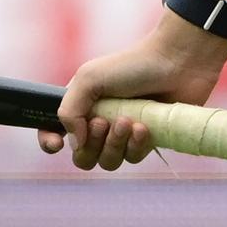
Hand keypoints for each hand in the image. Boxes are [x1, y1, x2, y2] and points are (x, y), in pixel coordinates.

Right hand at [37, 12, 226, 170]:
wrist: (177, 64)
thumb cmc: (133, 65)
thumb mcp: (90, 78)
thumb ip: (69, 110)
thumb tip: (75, 141)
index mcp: (80, 103)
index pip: (53, 130)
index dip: (49, 141)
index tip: (57, 143)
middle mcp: (98, 120)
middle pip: (82, 156)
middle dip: (91, 145)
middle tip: (104, 121)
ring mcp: (122, 133)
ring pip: (107, 162)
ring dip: (115, 145)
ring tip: (129, 121)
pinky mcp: (146, 141)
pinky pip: (132, 159)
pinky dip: (136, 145)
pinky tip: (145, 126)